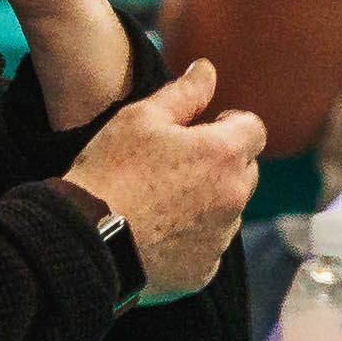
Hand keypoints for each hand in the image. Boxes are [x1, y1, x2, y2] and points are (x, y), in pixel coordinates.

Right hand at [66, 58, 267, 300]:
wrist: (87, 238)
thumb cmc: (112, 170)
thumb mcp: (142, 117)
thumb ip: (185, 92)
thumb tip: (208, 69)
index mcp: (224, 153)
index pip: (254, 129)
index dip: (230, 124)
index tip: (203, 129)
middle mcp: (234, 197)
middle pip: (245, 170)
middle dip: (221, 163)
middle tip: (176, 165)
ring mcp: (220, 238)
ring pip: (228, 210)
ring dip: (209, 201)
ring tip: (162, 201)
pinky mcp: (204, 271)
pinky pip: (209, 246)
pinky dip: (193, 238)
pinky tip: (158, 231)